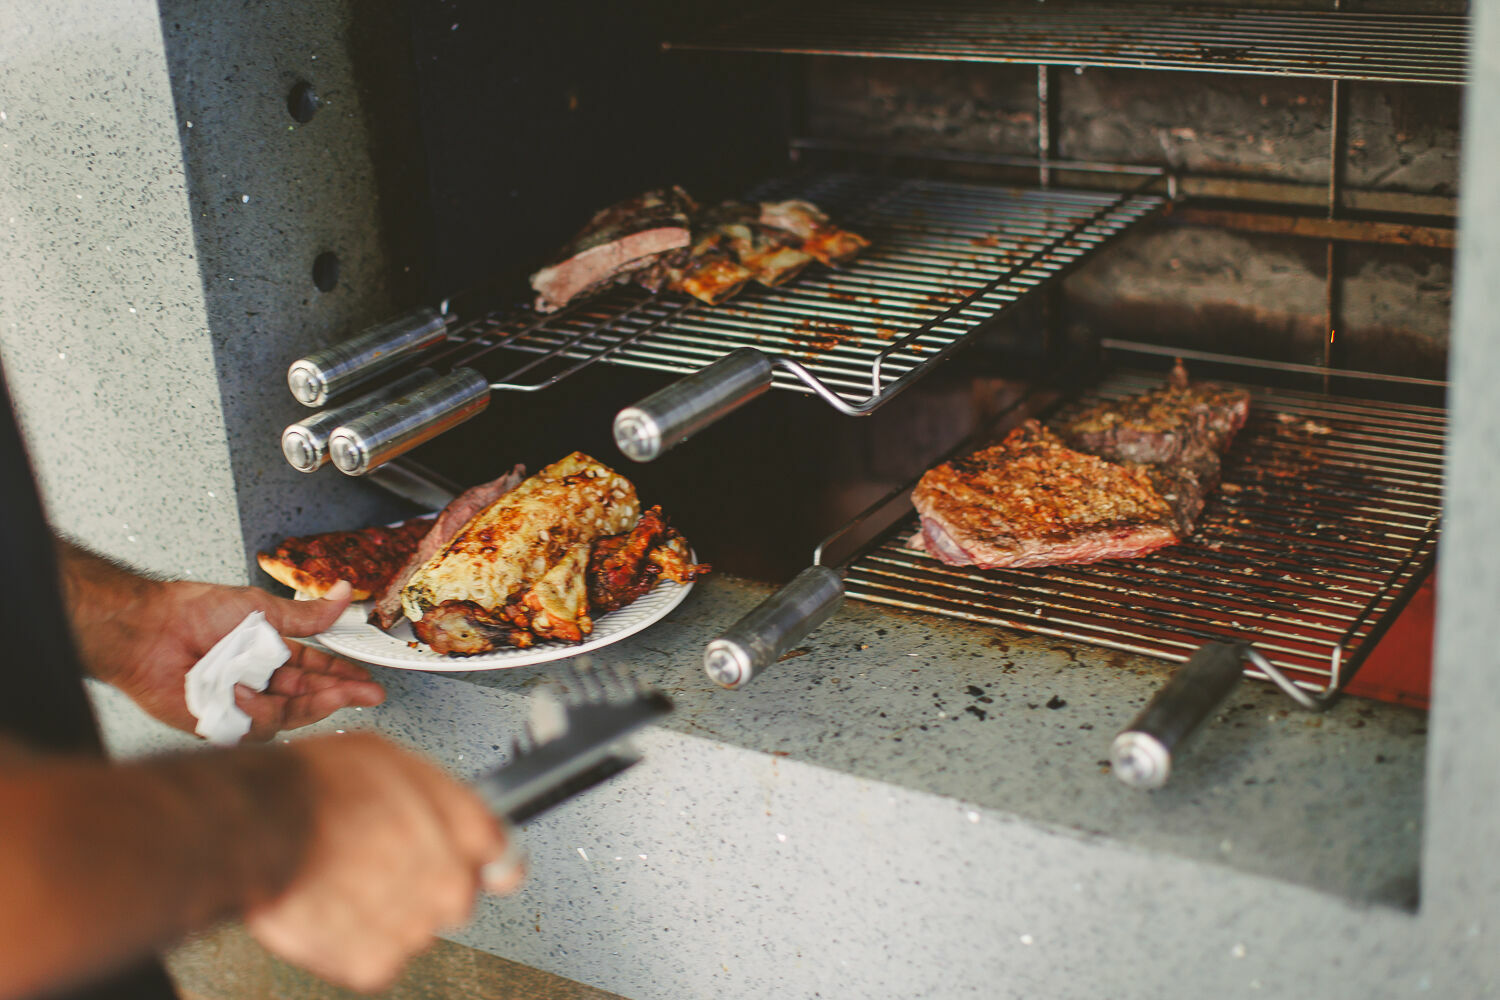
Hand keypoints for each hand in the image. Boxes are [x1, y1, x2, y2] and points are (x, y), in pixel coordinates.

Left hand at [57, 542, 384, 739]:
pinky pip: (251, 731)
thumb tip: (343, 594)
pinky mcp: (219, 724)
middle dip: (339, 697)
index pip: (317, 670)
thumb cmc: (193, 612)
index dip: (344, 677)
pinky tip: (242, 693)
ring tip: (275, 685)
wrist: (150, 630)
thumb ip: (307, 614)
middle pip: (309, 699)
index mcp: (271, 653)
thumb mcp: (261, 607)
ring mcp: (241, 704)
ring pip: (286, 719)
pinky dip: (252, 712)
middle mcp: (259, 681)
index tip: (368, 682)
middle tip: (365, 694)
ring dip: (292, 705)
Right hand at [245, 733, 524, 991]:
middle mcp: (449, 883)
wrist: (258, 828)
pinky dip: (355, 939)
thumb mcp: (391, 757)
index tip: (463, 854)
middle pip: (457, 894)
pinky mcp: (374, 964)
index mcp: (465, 830)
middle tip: (383, 861)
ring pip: (415, 926)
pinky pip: (377, 955)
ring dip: (388, 909)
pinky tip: (332, 905)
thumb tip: (451, 809)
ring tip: (345, 877)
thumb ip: (437, 794)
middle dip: (428, 881)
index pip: (502, 854)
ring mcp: (414, 928)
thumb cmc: (315, 785)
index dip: (476, 852)